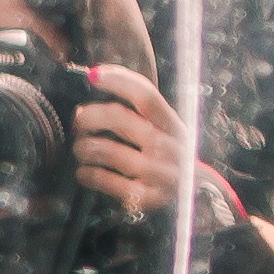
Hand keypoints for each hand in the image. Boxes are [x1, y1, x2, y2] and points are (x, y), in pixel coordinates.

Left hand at [69, 64, 194, 222]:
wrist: (195, 198)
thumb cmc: (164, 155)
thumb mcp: (162, 131)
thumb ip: (135, 110)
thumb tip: (95, 79)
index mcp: (172, 124)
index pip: (146, 95)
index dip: (119, 81)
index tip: (93, 75)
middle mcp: (170, 146)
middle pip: (123, 120)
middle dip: (92, 116)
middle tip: (78, 120)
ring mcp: (161, 173)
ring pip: (111, 152)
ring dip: (86, 147)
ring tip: (80, 148)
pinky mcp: (149, 198)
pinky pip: (110, 182)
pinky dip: (90, 175)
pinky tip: (83, 172)